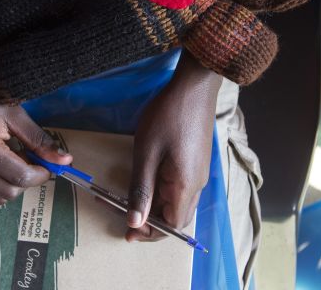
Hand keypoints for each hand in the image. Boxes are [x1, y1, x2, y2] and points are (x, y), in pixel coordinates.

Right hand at [0, 69, 71, 204]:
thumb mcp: (16, 115)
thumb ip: (39, 140)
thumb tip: (65, 160)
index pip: (20, 177)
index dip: (41, 174)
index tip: (48, 164)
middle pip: (9, 191)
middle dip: (27, 181)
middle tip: (31, 160)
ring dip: (12, 185)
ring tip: (15, 161)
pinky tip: (1, 166)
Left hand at [126, 51, 220, 240]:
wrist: (193, 87)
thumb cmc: (168, 117)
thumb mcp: (147, 154)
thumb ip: (141, 190)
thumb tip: (135, 223)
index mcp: (186, 186)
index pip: (173, 226)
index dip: (150, 233)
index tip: (128, 231)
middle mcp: (197, 184)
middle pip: (176, 217)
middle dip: (150, 222)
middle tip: (122, 216)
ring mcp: (198, 172)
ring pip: (177, 202)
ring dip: (154, 206)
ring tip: (128, 201)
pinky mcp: (195, 161)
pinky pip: (178, 186)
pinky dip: (160, 191)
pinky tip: (144, 182)